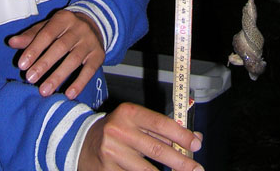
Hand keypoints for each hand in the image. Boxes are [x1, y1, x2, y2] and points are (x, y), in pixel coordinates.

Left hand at [9, 10, 104, 98]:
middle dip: (45, 63)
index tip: (21, 65)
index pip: (47, 33)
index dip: (34, 49)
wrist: (95, 24)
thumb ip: (30, 36)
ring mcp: (90, 41)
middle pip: (61, 46)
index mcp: (63, 18)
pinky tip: (69, 94)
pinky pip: (89, 70)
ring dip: (58, 76)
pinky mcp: (99, 55)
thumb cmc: (64, 29)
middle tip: (30, 79)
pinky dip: (80, 83)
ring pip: (74, 59)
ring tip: (44, 91)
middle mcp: (79, 28)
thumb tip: (11, 42)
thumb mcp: (48, 27)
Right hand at [79, 102, 203, 170]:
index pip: (160, 123)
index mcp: (129, 113)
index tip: (197, 144)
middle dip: (181, 162)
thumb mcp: (137, 124)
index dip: (181, 135)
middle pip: (156, 149)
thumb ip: (163, 131)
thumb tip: (194, 138)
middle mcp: (119, 130)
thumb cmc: (118, 132)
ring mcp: (111, 153)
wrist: (82, 143)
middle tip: (197, 169)